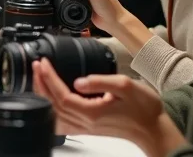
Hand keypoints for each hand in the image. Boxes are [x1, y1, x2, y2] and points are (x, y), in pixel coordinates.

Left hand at [32, 57, 183, 155]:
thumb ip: (101, 82)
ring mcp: (86, 128)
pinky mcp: (88, 129)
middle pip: (54, 105)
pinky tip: (49, 101)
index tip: (44, 63)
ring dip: (44, 96)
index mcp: (93, 112)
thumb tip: (79, 80)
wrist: (154, 129)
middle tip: (38, 66)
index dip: (49, 78)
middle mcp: (86, 123)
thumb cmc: (145, 108)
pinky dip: (51, 110)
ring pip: (55, 115)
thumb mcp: (126, 86)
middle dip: (42, 84)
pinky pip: (62, 123)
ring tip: (40, 79)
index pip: (62, 95)